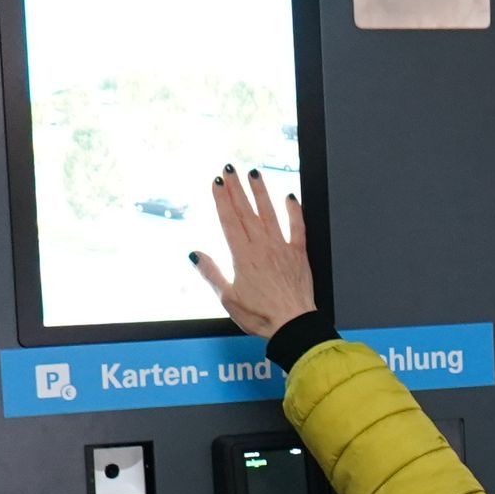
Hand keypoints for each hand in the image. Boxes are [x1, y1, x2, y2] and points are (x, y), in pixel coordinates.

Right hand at [195, 165, 315, 338]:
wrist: (292, 325)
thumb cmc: (260, 315)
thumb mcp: (227, 298)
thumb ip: (211, 273)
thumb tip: (195, 254)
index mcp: (242, 256)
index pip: (229, 220)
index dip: (222, 199)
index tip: (216, 181)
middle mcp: (262, 246)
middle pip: (246, 212)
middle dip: (236, 189)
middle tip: (229, 169)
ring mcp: (282, 248)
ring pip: (269, 213)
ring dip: (261, 192)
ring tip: (254, 173)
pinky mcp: (299, 254)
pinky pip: (297, 227)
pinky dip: (294, 211)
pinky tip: (290, 197)